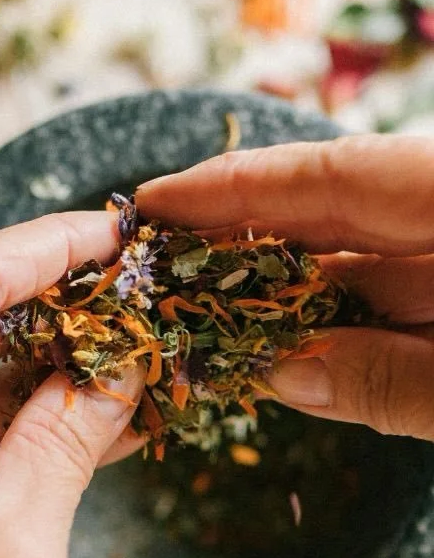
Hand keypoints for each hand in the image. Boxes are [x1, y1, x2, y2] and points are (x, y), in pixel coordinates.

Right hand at [138, 134, 433, 442]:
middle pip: (341, 209)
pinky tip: (287, 344)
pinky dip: (344, 321)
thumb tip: (287, 377)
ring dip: (288, 291)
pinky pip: (401, 299)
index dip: (237, 186)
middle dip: (248, 233)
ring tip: (208, 311)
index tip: (156, 201)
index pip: (333, 176)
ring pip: (368, 261)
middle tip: (162, 258)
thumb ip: (391, 382)